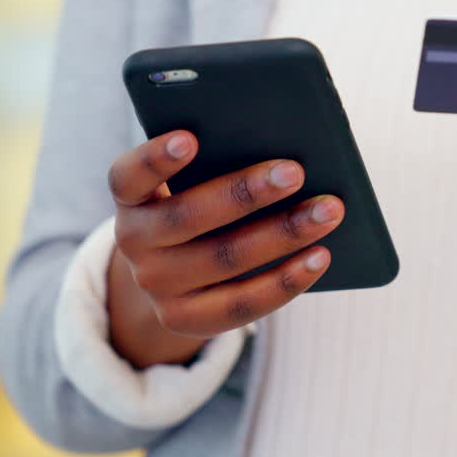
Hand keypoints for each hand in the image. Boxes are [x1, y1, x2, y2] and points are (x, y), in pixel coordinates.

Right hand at [104, 131, 344, 367]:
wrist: (175, 274)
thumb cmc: (201, 204)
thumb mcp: (194, 184)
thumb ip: (220, 164)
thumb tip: (284, 157)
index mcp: (132, 197)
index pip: (129, 176)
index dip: (156, 160)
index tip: (190, 138)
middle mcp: (133, 241)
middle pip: (187, 217)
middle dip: (245, 193)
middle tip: (295, 171)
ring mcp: (155, 284)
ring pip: (223, 259)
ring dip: (283, 234)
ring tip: (327, 211)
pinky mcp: (183, 318)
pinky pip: (240, 304)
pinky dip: (285, 280)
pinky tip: (321, 257)